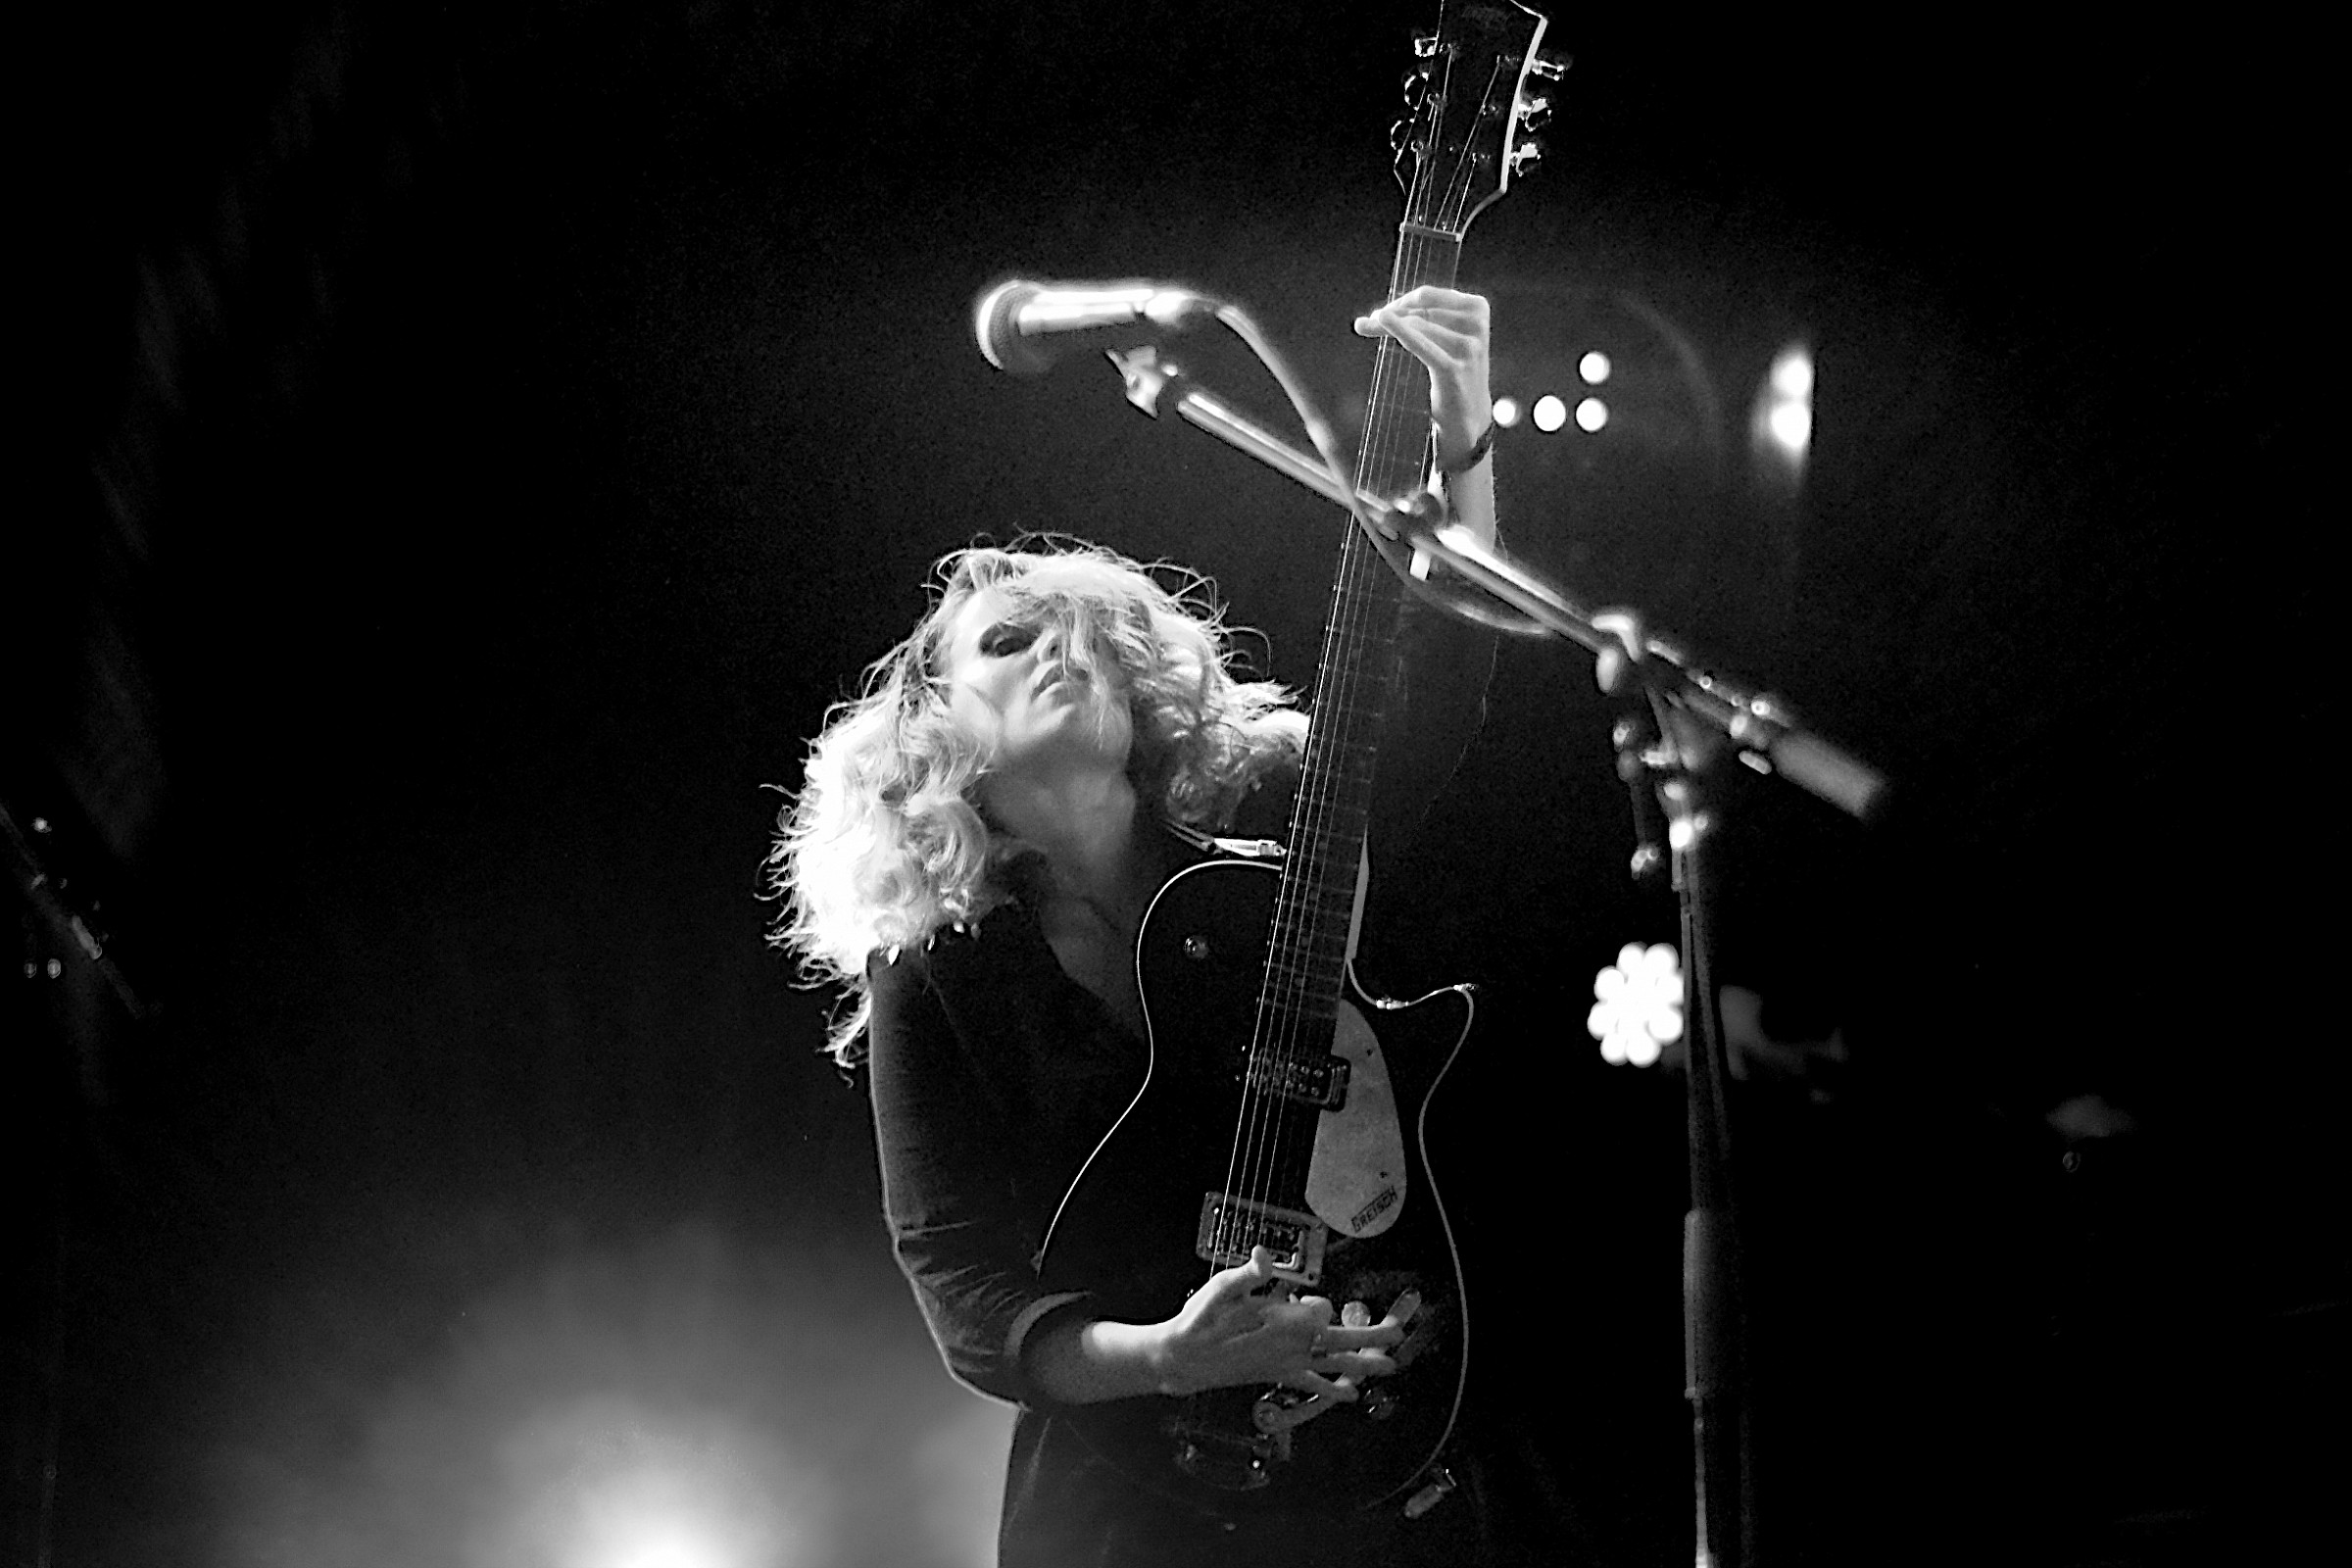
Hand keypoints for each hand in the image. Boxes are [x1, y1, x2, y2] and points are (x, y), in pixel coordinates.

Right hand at [1149, 1247, 1418, 1400]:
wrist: (1185, 1359)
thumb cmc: (1203, 1320)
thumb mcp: (1224, 1288)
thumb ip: (1251, 1274)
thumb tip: (1266, 1256)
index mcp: (1285, 1323)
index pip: (1322, 1310)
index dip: (1319, 1304)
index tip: (1305, 1299)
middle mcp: (1293, 1347)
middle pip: (1344, 1341)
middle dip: (1374, 1336)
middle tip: (1402, 1331)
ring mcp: (1288, 1365)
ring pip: (1335, 1365)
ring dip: (1365, 1365)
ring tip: (1391, 1366)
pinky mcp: (1279, 1376)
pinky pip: (1313, 1385)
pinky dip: (1333, 1390)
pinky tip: (1350, 1395)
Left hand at [1353, 286, 1493, 465]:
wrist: (1468, 414)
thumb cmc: (1451, 370)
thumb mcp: (1442, 338)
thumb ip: (1420, 320)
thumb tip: (1377, 314)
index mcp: (1477, 307)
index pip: (1428, 296)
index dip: (1401, 303)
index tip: (1381, 314)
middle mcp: (1476, 324)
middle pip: (1419, 311)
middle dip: (1390, 315)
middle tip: (1365, 323)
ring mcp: (1468, 348)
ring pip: (1417, 326)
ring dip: (1386, 327)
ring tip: (1364, 327)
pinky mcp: (1454, 369)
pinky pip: (1420, 344)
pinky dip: (1400, 332)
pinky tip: (1381, 322)